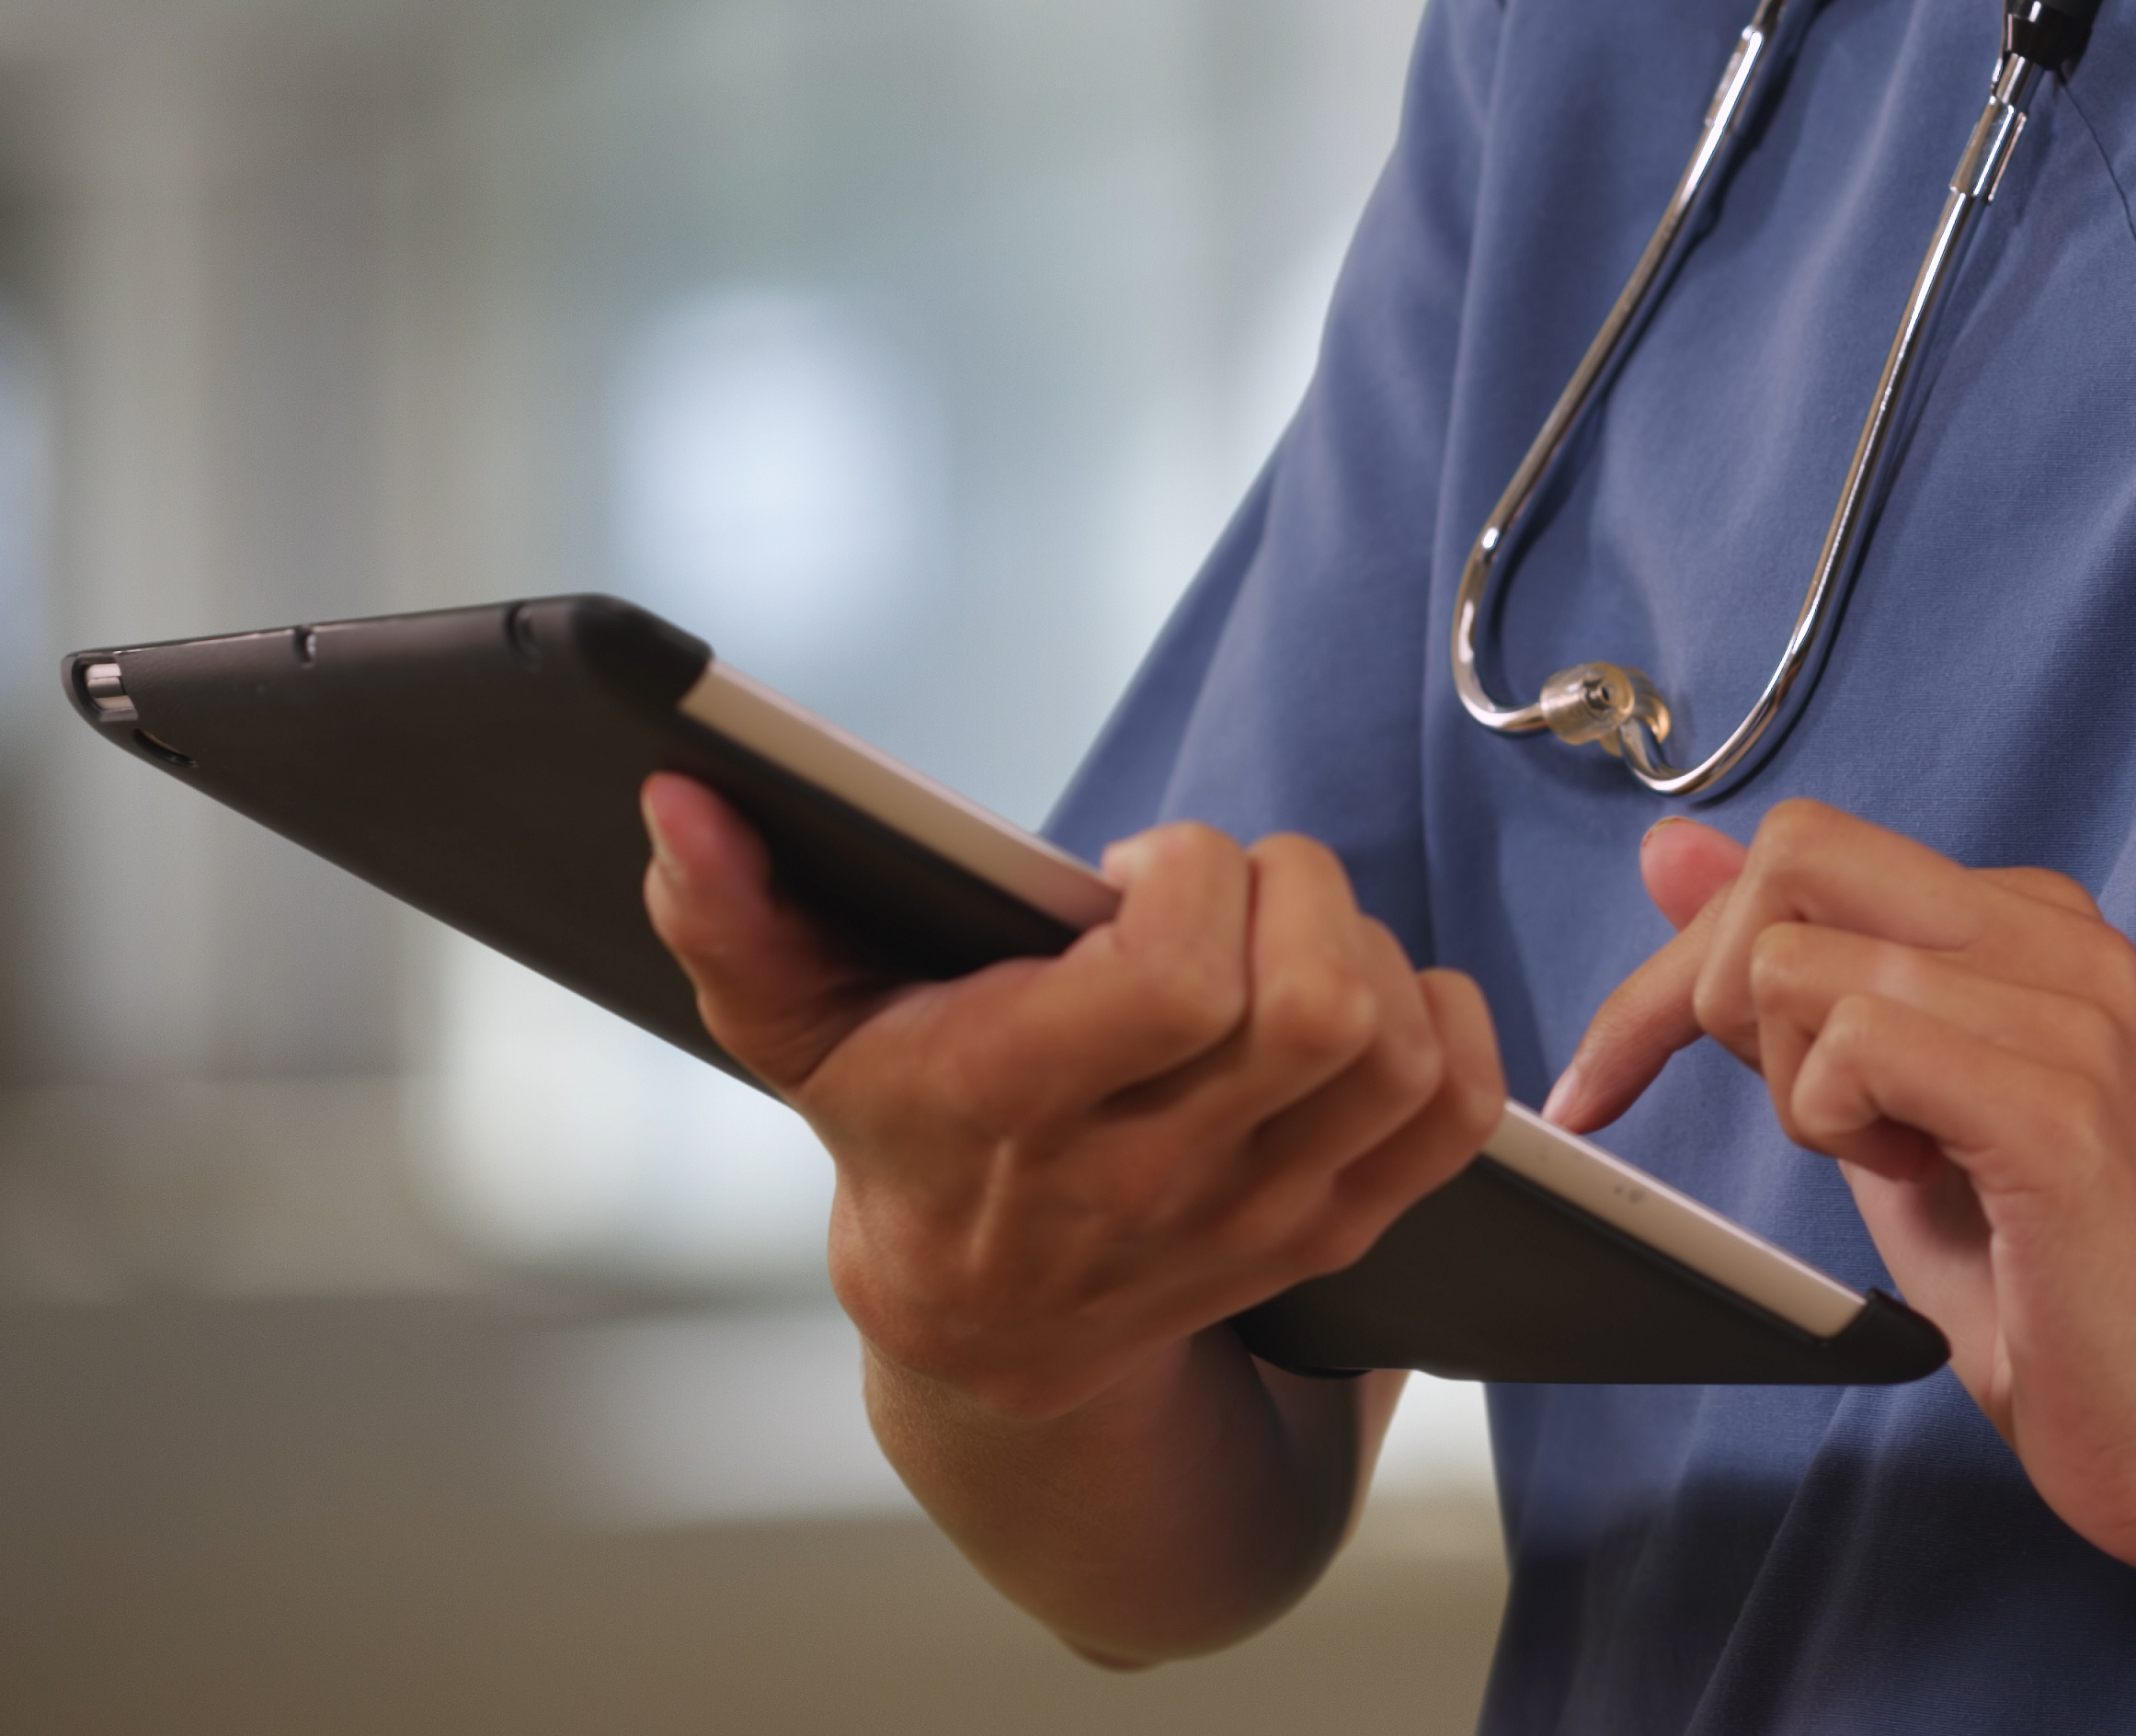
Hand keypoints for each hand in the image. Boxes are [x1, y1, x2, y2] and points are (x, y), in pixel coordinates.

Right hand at [640, 773, 1503, 1422]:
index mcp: (1018, 1108)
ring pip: (1395, 1053)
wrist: (986, 1336)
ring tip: (1276, 938)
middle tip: (1221, 887)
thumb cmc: (898, 1134)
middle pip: (1319, 1008)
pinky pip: (1455, 1117)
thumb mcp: (792, 1030)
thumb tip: (681, 800)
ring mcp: (1259, 1217)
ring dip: (1365, 949)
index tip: (1133, 867)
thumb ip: (728, 917)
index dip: (1190, 879)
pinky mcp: (1336, 1230)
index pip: (1180, 983)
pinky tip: (1369, 989)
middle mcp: (1153, 1179)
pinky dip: (1445, 1025)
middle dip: (1292, 891)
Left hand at [1557, 800, 2135, 1577]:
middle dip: (1709, 996)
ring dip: (1796, 1091)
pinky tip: (1920, 1179)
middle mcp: (2059, 936)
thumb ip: (1787, 986)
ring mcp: (2068, 1009)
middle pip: (1792, 859)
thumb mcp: (1878, 1114)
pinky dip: (1835, 1128)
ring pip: (1799, 964)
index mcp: (2024, 922)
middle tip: (1786, 1122)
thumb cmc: (2045, 1285)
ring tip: (1895, 1163)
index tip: (1609, 1078)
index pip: (1799, 851)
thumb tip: (1673, 856)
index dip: (1678, 962)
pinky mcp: (2057, 1103)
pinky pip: (1856, 1046)